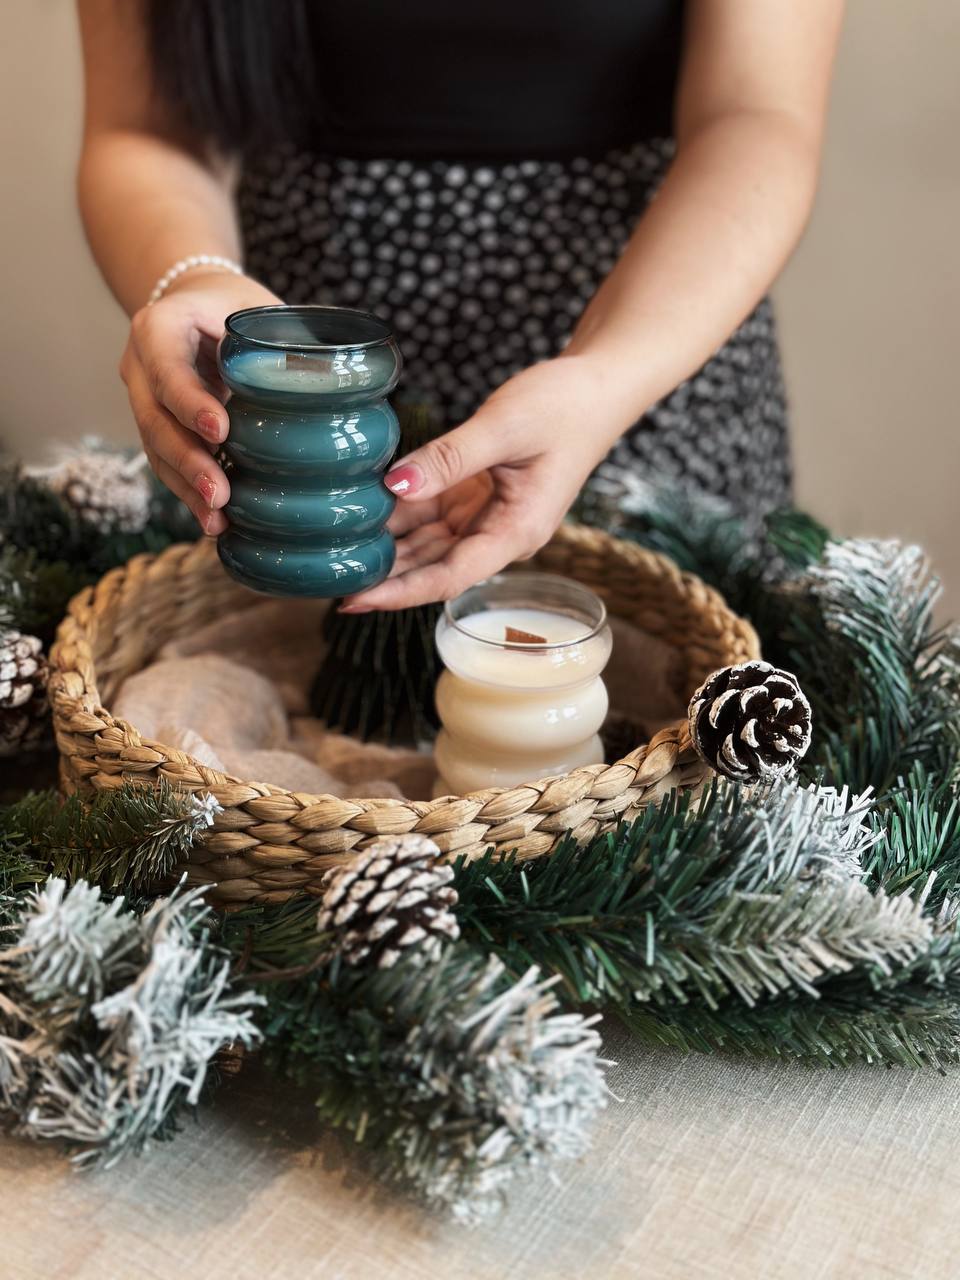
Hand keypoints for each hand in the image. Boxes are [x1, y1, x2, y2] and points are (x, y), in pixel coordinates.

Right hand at [120, 272, 280, 533]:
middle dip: (188, 461)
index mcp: (160, 326)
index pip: (168, 367)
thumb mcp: (256, 308)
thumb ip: (283, 341)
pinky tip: (215, 523)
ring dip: (187, 488)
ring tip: (217, 520)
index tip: (221, 430)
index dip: (190, 401)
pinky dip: (190, 494)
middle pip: (154, 419)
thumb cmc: (234, 305)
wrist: (194, 304)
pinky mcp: (157, 428)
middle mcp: (140, 365)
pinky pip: (166, 465)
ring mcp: (143, 400)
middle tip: (220, 494)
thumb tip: (342, 382)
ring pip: (156, 450)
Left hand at [341, 355, 635, 610]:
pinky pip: (431, 515)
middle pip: (432, 569)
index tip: (354, 601)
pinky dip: (397, 516)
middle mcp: (499, 535)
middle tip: (323, 582)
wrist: (597, 388)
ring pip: (427, 544)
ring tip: (331, 555)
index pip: (448, 578)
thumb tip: (393, 487)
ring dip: (385, 550)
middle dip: (382, 579)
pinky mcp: (477, 496)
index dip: (399, 594)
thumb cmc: (564, 407)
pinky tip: (357, 516)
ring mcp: (487, 518)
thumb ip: (448, 459)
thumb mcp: (504, 428)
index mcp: (515, 533)